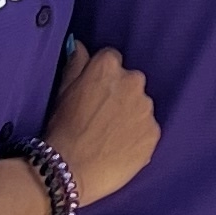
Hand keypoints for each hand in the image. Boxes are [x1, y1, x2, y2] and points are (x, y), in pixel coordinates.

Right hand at [46, 41, 156, 207]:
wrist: (70, 170)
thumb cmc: (62, 129)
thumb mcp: (62, 91)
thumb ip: (75, 63)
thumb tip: (78, 44)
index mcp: (108, 66)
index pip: (111, 59)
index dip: (100, 78)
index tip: (93, 95)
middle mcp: (133, 81)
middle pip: (130, 81)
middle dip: (119, 94)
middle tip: (101, 117)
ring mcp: (146, 108)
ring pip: (140, 106)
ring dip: (130, 115)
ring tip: (110, 136)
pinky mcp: (154, 133)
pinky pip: (147, 130)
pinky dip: (137, 137)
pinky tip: (120, 149)